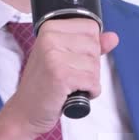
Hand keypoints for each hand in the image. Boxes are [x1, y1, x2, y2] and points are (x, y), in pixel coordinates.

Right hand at [6, 18, 119, 137]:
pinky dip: (89, 92)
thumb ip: (89, 45)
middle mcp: (50, 38)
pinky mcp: (61, 75)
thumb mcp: (64, 58)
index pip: (91, 28)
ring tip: (69, 85)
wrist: (26, 111)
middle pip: (95, 47)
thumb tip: (112, 37)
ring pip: (95, 65)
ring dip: (89, 81)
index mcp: (50, 28)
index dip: (90, 48)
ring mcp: (54, 56)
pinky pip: (93, 81)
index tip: (73, 59)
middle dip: (90, 66)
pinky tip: (73, 94)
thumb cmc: (43, 85)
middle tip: (69, 75)